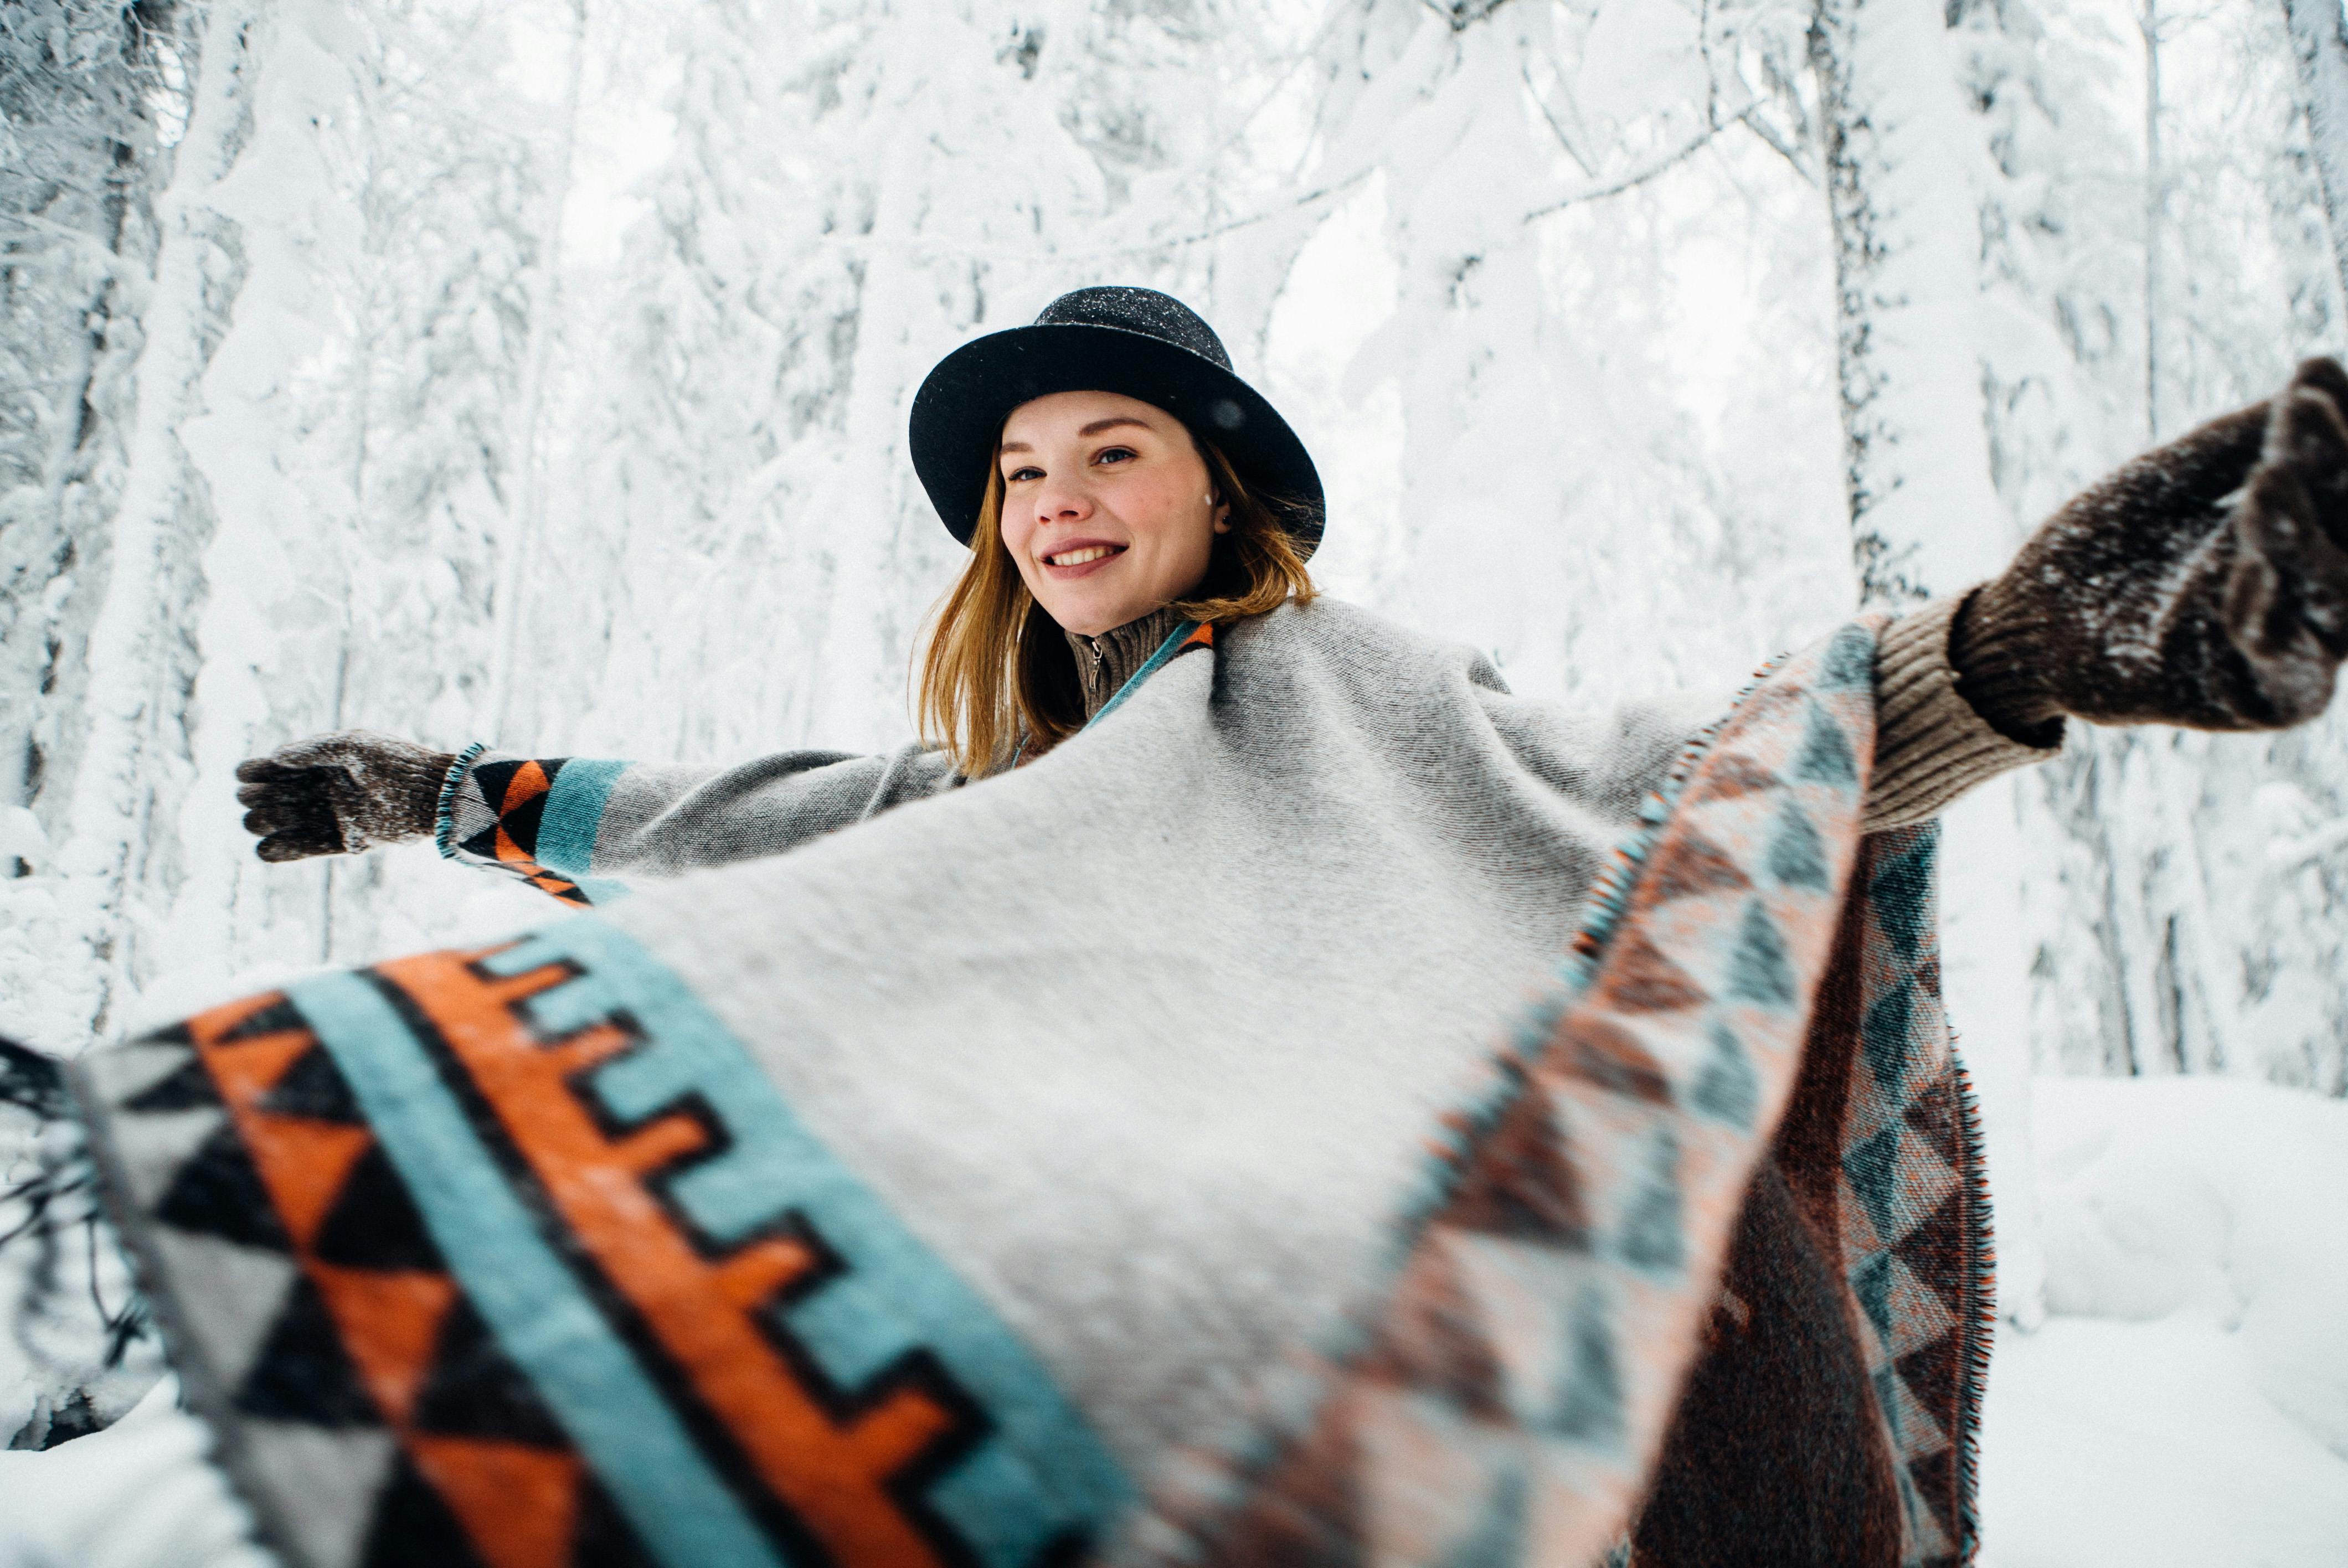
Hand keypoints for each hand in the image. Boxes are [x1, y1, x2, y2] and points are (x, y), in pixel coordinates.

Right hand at [233, 731, 455, 862]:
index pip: (276, 768)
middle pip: (273, 796)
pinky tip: (264, 848)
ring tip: (258, 820)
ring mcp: (334, 816)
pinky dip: (282, 851)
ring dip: (264, 822)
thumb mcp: (353, 745)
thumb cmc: (395, 763)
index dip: (255, 773)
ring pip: (283, 823)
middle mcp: (326, 790)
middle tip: (256, 798)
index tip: (246, 775)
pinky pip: (306, 849)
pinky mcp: (347, 842)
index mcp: (324, 763)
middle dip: (257, 798)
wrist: (431, 794)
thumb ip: (313, 749)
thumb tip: (275, 757)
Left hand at [1954, 357, 2347, 737]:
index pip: (2338, 476)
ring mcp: (2285, 645)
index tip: (2314, 372)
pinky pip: (2282, 669)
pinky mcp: (2250, 698)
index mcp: (2297, 531)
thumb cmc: (2098, 550)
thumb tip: (2321, 377)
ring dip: (2302, 538)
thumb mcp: (2166, 484)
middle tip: (2303, 411)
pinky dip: (2268, 622)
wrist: (2024, 623)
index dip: (2334, 430)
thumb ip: (2237, 443)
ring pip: (2332, 600)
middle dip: (2331, 468)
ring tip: (2268, 478)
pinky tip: (2249, 575)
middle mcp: (2306, 587)